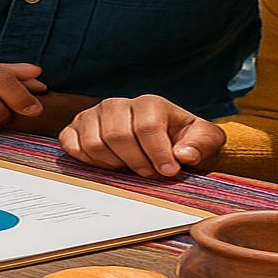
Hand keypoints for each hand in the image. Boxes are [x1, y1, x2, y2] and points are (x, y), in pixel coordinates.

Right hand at [59, 95, 225, 176]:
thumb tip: (183, 155)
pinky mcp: (76, 127)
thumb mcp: (206, 140)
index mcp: (150, 103)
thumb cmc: (184, 142)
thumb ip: (201, 145)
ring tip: (129, 168)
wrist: (163, 142)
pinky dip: (87, 159)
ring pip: (94, 143)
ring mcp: (94, 114)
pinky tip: (106, 164)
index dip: (158, 154)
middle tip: (148, 174)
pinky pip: (71, 144)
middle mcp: (118, 104)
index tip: (168, 172)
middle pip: (118, 136)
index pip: (146, 127)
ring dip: (113, 164)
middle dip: (136, 162)